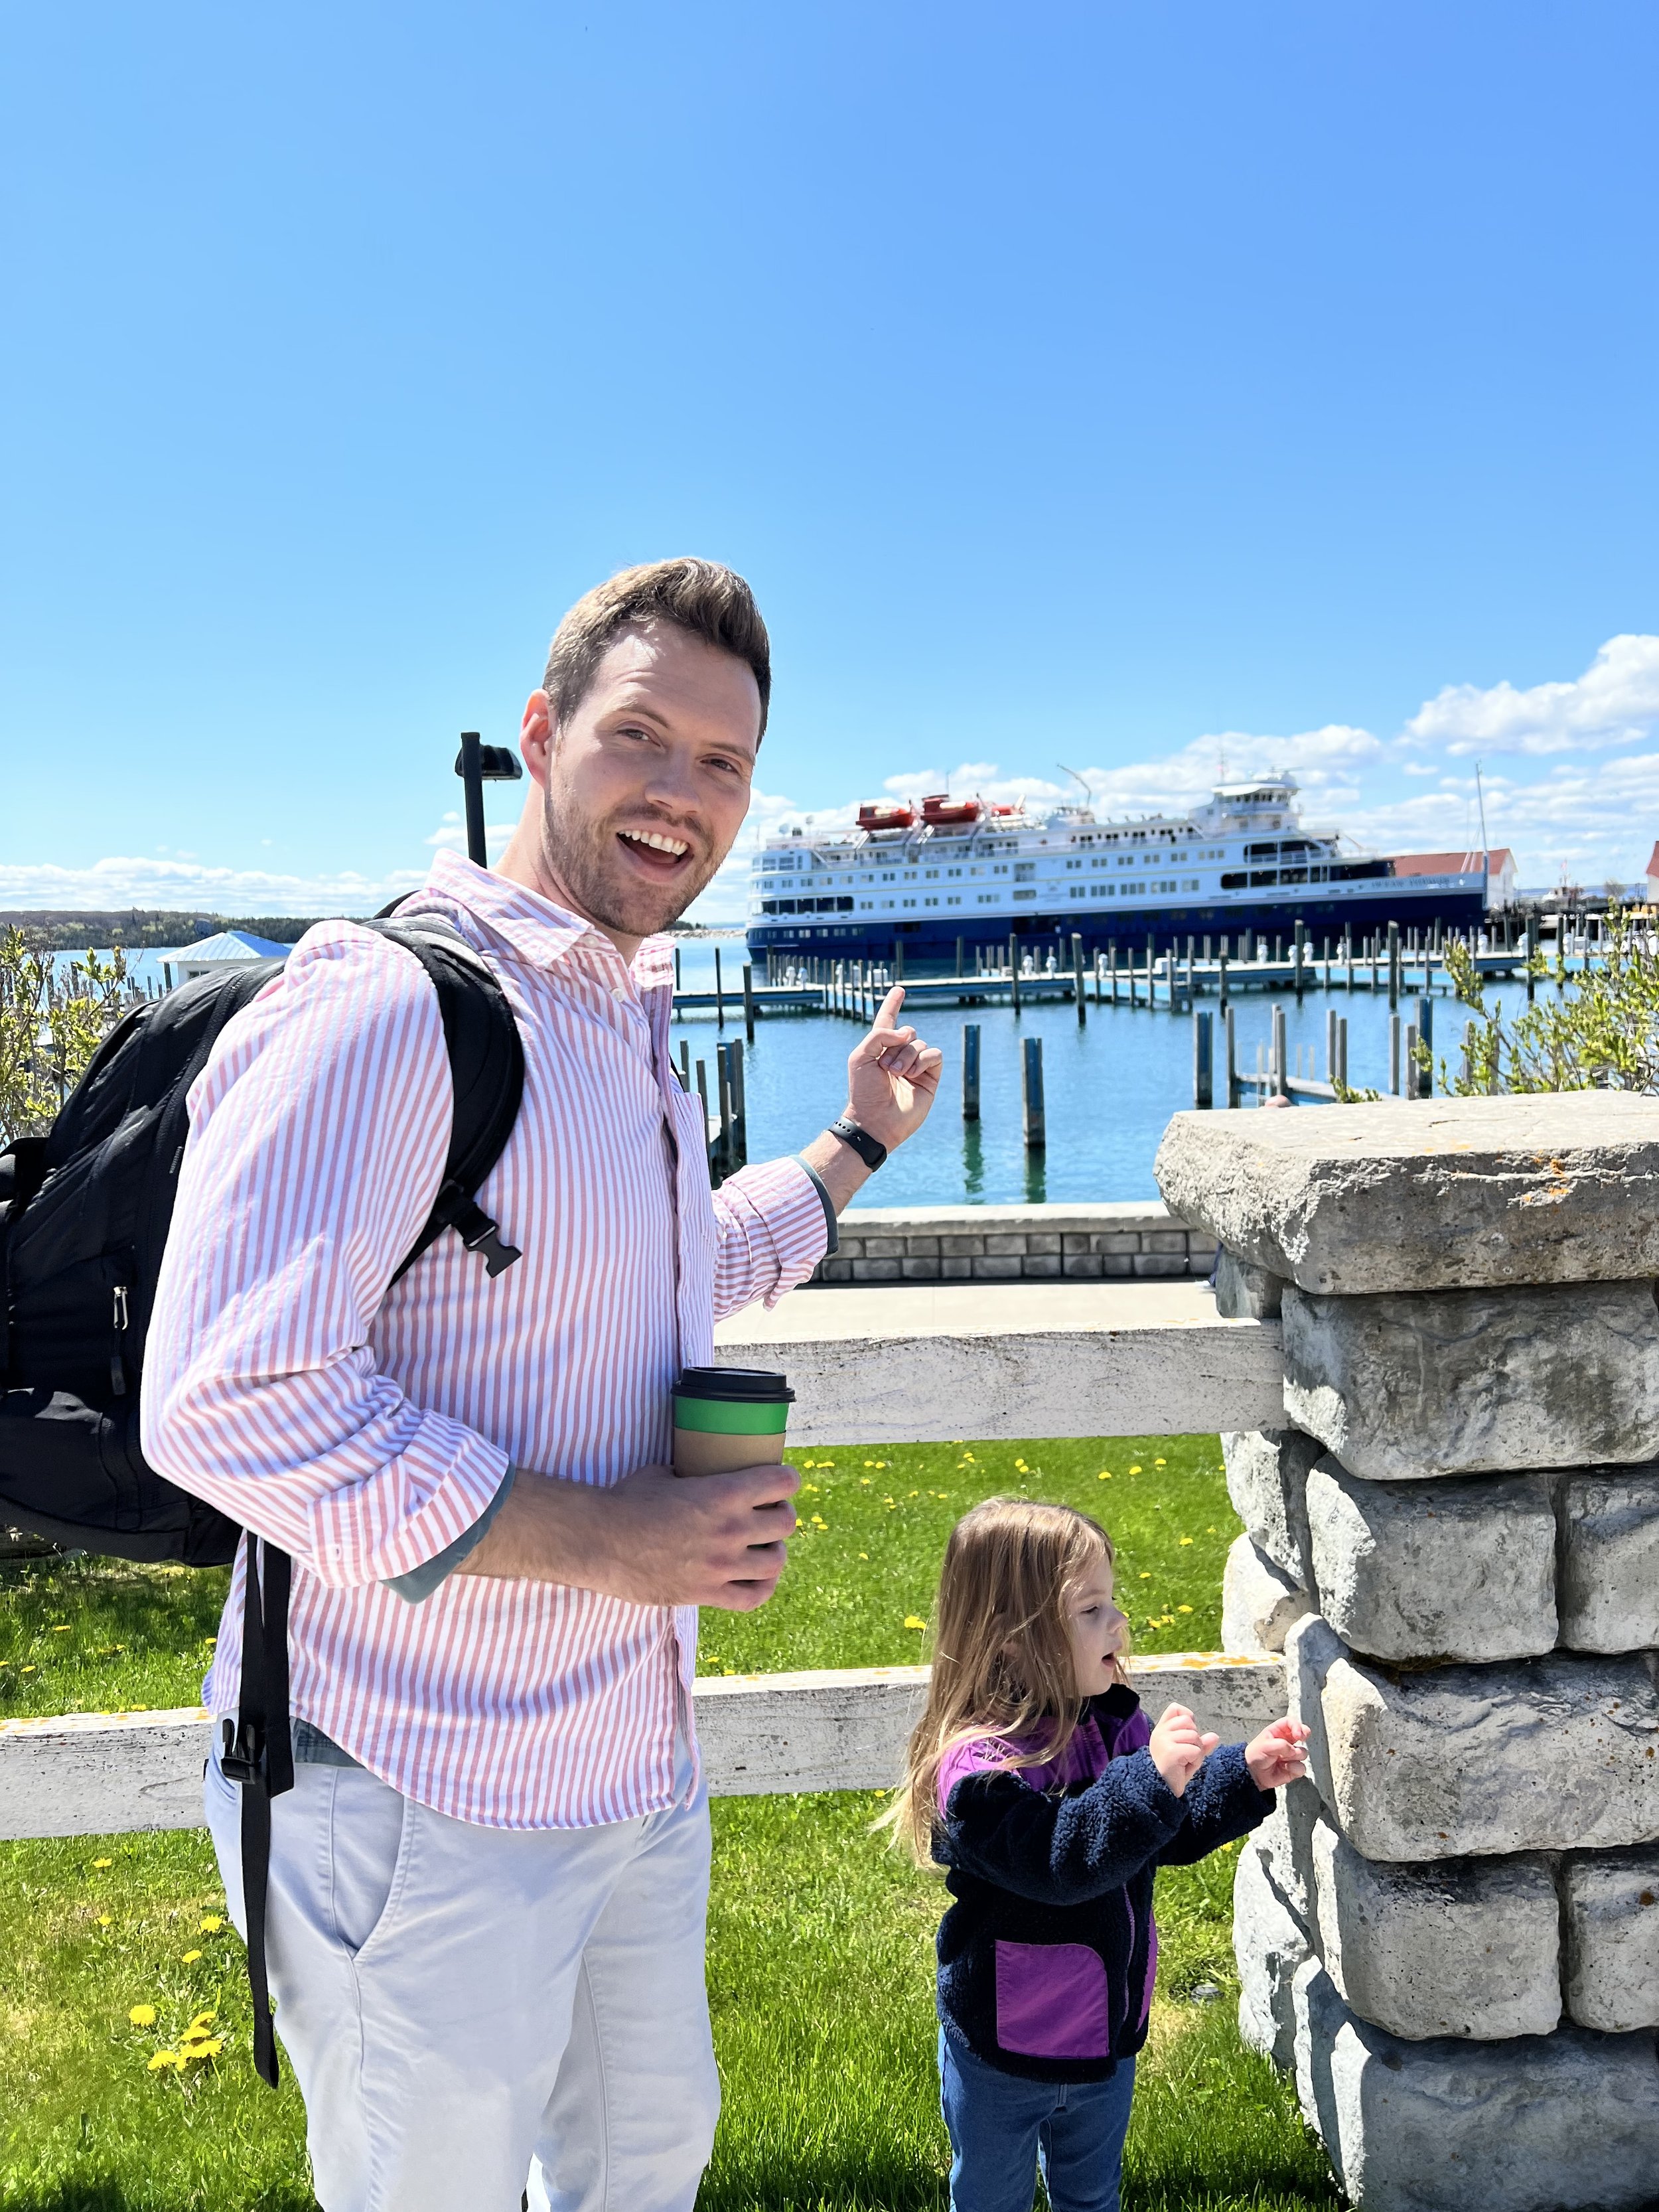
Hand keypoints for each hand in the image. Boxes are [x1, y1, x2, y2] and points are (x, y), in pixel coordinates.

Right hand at [454, 1459, 799, 1609]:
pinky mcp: (706, 1593)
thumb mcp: (662, 1474)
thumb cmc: (626, 1501)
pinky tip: (756, 1580)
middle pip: (785, 1523)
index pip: (781, 1482)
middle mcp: (730, 1529)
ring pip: (776, 1562)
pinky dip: (761, 1588)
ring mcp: (721, 1564)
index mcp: (723, 1493)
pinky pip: (753, 1597)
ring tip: (763, 1549)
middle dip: (781, 1516)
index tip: (781, 1483)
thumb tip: (691, 1472)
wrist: (600, 1542)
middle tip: (769, 1516)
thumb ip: (687, 1475)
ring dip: (774, 1552)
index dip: (787, 1480)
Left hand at [844, 988, 942, 1150]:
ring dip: (907, 1056)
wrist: (876, 1119)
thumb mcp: (861, 1056)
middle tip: (885, 1066)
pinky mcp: (929, 1078)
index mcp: (880, 1049)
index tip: (899, 990)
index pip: (888, 1021)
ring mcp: (915, 1067)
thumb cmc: (864, 1090)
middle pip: (907, 1032)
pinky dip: (923, 1061)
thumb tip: (907, 1034)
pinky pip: (935, 1055)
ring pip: (920, 1043)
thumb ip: (880, 1034)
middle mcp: (899, 1055)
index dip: (893, 1005)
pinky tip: (911, 1074)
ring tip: (896, 1074)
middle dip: (896, 1045)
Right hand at [1147, 1703, 1219, 1798]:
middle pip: (1188, 1721)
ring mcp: (1164, 1741)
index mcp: (1161, 1730)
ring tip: (1186, 1763)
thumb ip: (1200, 1743)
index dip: (1187, 1718)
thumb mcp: (1188, 1755)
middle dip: (1195, 1739)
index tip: (1186, 1736)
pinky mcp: (1171, 1752)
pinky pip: (1195, 1750)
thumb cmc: (1173, 1773)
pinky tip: (1185, 1768)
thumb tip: (1215, 1736)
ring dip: (1197, 1752)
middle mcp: (1160, 1732)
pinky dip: (1196, 1761)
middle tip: (1186, 1755)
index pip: (1175, 1708)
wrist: (1160, 1793)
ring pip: (1194, 1736)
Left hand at [1244, 1717, 1310, 1791]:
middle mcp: (1286, 1742)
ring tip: (1282, 1760)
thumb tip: (1294, 1750)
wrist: (1253, 1774)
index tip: (1298, 1735)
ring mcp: (1291, 1755)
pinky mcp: (1293, 1768)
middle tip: (1302, 1738)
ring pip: (1303, 1752)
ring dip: (1294, 1756)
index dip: (1296, 1726)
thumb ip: (1281, 1745)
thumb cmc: (1255, 1756)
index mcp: (1277, 1732)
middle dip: (1305, 1734)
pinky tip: (1285, 1768)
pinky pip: (1301, 1767)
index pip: (1290, 1722)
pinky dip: (1294, 1768)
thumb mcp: (1264, 1746)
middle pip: (1303, 1733)